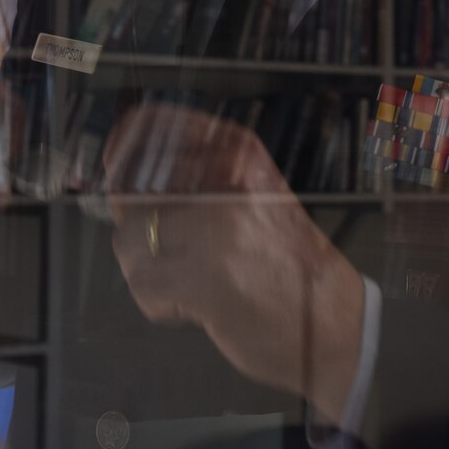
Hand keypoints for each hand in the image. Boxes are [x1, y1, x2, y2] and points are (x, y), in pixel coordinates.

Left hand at [103, 103, 367, 424]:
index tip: (114, 159)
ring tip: (190, 284)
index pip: (158, 126)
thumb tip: (120, 182)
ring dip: (147, 270)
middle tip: (168, 255)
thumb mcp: (252, 199)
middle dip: (136, 229)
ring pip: (130, 241)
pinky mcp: (202, 279)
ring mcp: (213, 230)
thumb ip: (196, 184)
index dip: (124, 145)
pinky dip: (160, 303)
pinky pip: (143, 286)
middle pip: (133, 194)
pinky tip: (196, 306)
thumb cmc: (289, 262)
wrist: (334, 322)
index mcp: (239, 155)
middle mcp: (224, 182)